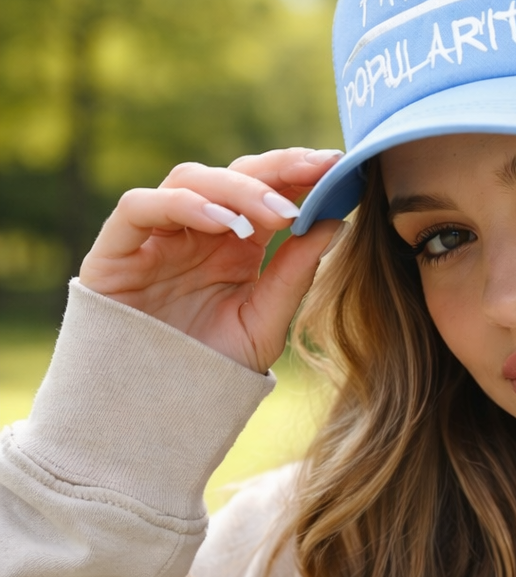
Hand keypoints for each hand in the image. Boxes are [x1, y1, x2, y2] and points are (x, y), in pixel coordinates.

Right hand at [79, 148, 343, 372]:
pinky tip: (222, 222)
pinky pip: (140, 207)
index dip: (300, 171)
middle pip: (234, 173)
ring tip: (277, 213)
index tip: (337, 164)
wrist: (161, 412)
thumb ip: (295, 274)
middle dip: (277, 169)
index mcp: (238, 243)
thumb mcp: (265, 322)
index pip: (269, 189)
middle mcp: (198, 230)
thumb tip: (336, 222)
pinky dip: (182, 205)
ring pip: (190, 179)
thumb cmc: (212, 367)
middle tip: (316, 173)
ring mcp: (157, 236)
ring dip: (237, 188)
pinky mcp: (117, 249)